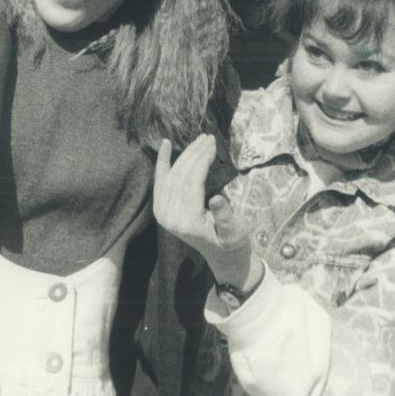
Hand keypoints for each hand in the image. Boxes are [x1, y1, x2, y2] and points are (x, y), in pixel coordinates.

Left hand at [153, 134, 260, 292]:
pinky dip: (162, 162)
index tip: (213, 143)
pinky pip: (160, 182)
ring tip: (200, 139)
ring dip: (185, 155)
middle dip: (194, 154)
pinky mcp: (162, 210)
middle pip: (180, 176)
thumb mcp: (234, 233)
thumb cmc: (232, 244)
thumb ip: (225, 218)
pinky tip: (165, 145)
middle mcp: (169, 217)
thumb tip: (217, 199)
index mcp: (186, 222)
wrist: (222, 258)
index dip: (202, 160)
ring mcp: (163, 214)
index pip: (191, 182)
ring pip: (172, 175)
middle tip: (209, 137)